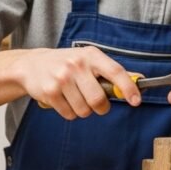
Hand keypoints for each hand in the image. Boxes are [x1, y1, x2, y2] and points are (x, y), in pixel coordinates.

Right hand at [12, 46, 140, 119]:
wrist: (31, 65)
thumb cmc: (67, 63)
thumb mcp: (89, 60)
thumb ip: (111, 71)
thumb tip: (139, 79)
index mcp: (91, 55)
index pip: (115, 71)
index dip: (128, 88)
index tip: (136, 101)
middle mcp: (77, 65)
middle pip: (98, 99)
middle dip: (101, 108)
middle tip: (98, 105)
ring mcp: (62, 78)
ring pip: (84, 110)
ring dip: (84, 110)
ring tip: (76, 98)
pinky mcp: (49, 92)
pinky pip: (69, 114)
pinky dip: (70, 112)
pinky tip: (64, 100)